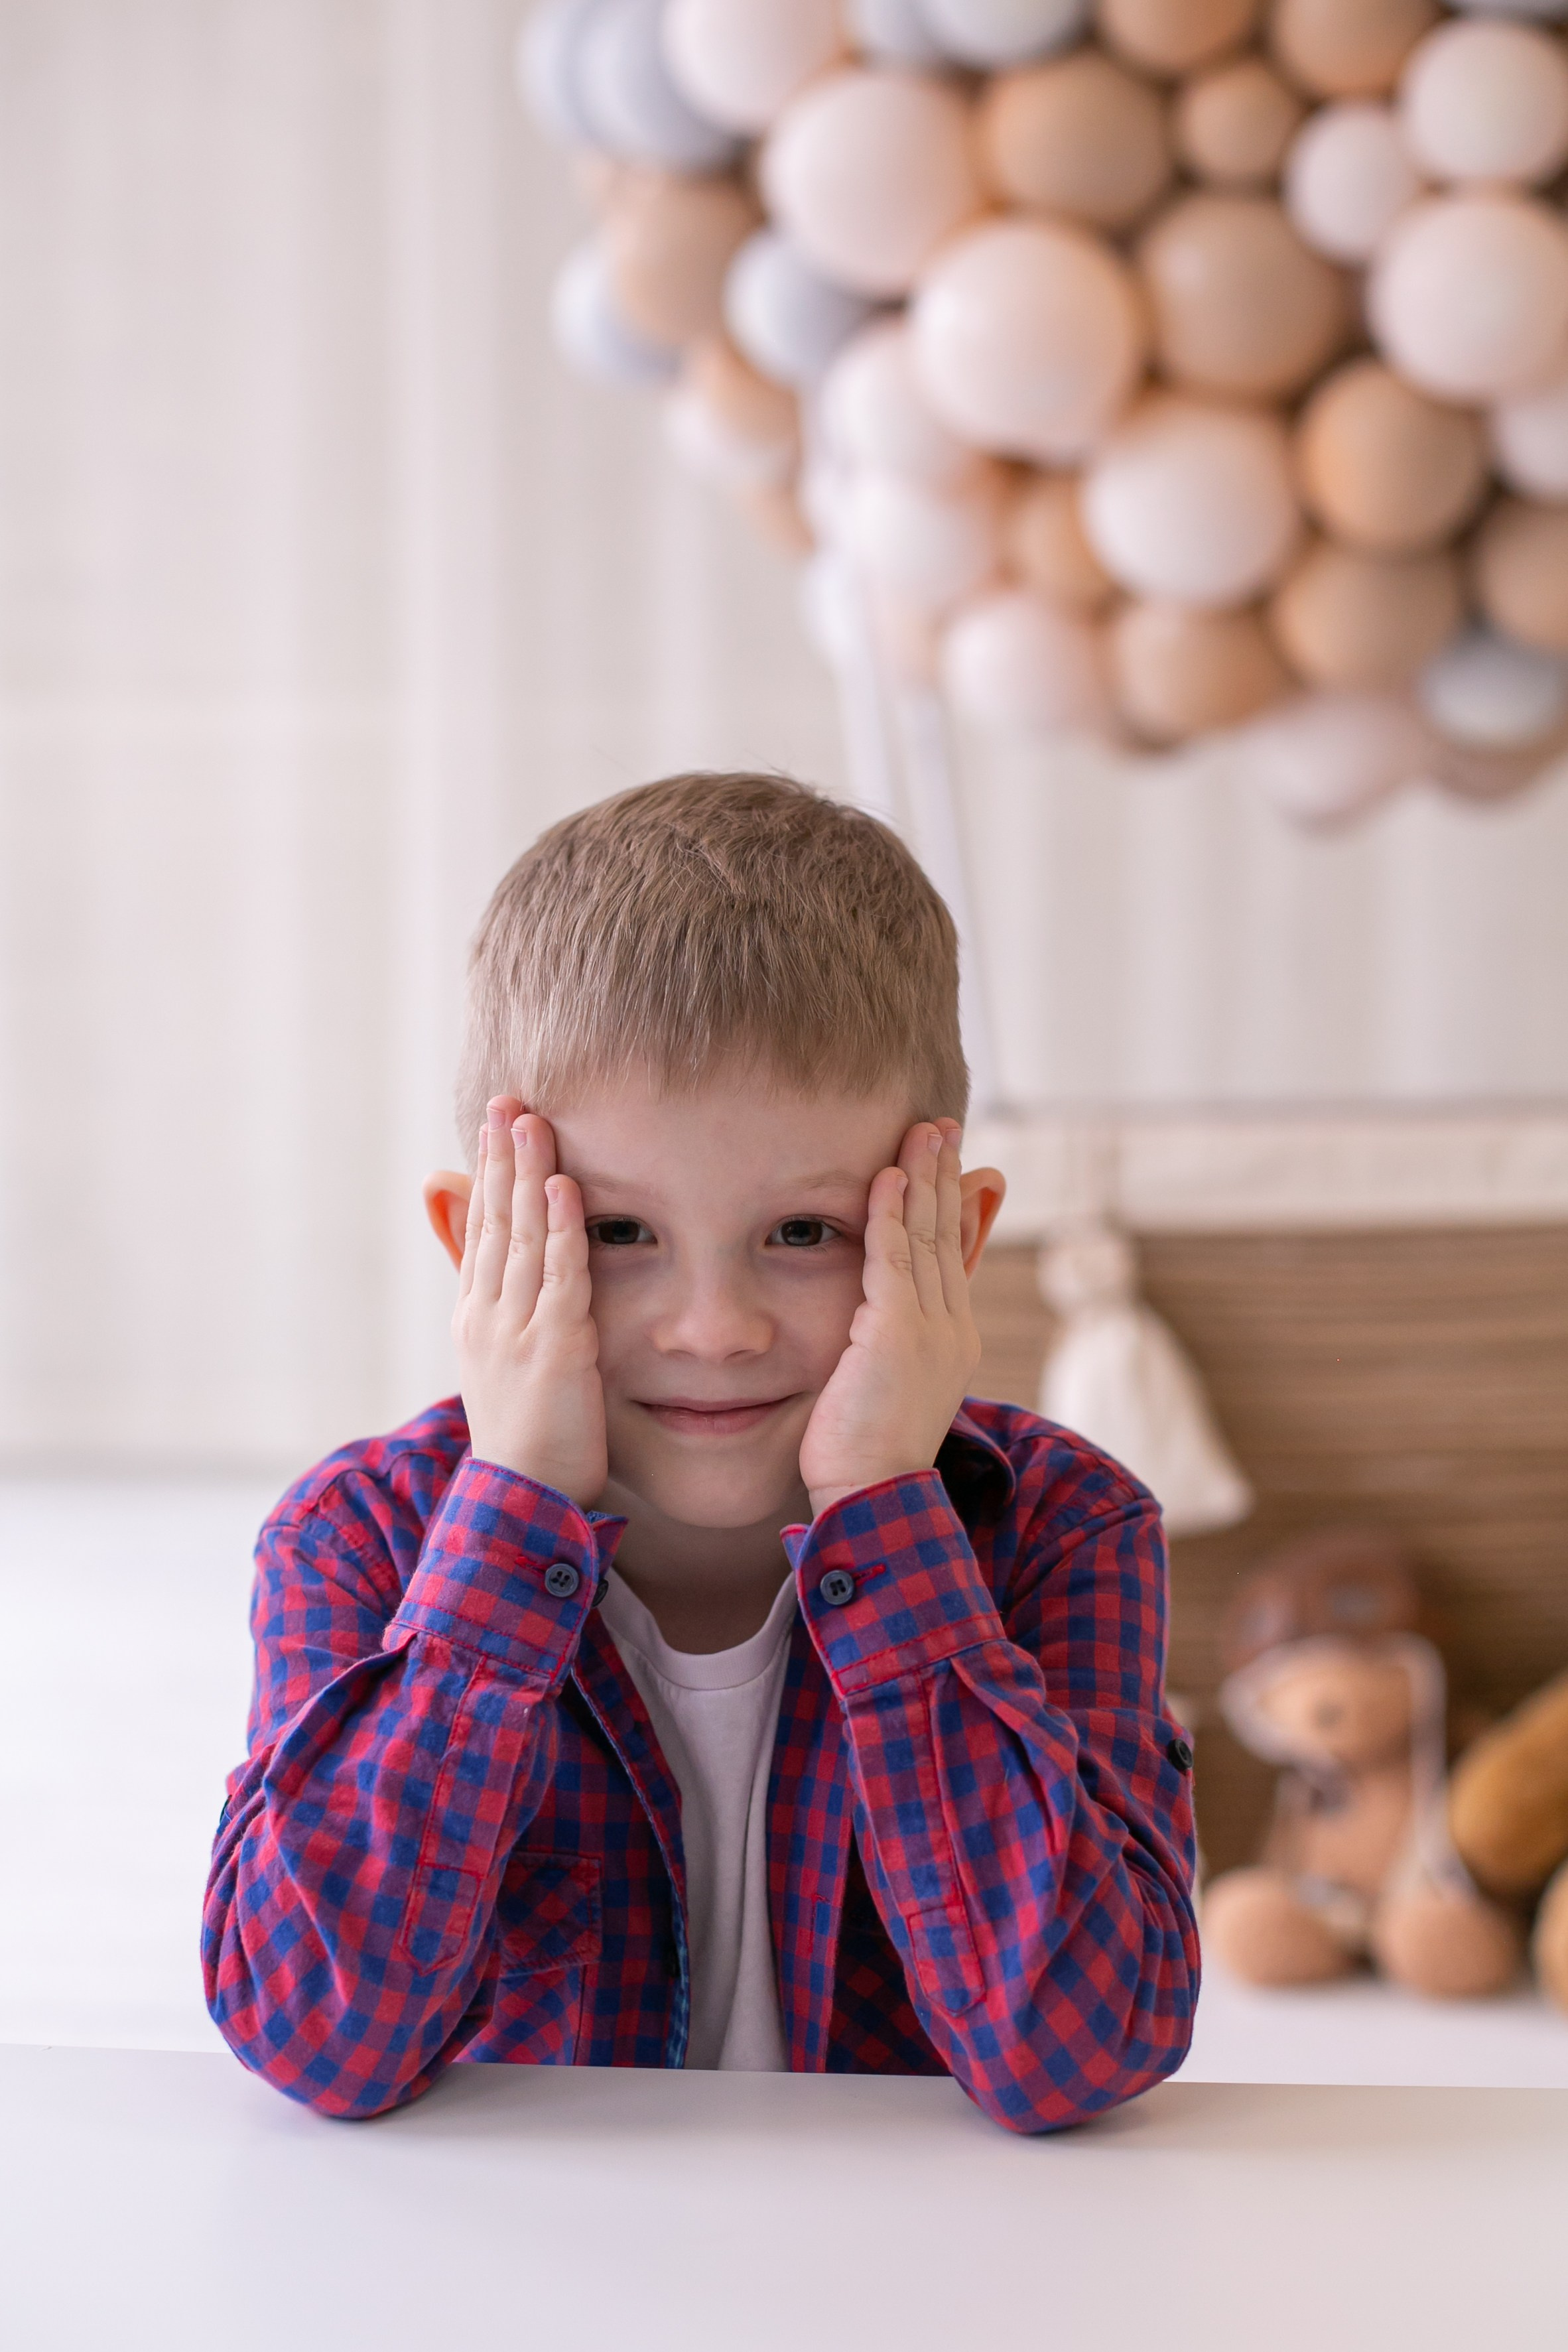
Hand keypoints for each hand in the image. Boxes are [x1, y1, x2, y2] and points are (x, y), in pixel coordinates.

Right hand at [452, 1097, 606, 1509]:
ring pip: (522, 1238)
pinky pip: (560, 1278)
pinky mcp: (554, 1350)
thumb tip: (499, 1290)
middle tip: (507, 1098)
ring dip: (527, 1175)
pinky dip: (562, 1230)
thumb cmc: (524, 1434)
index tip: (496, 1120)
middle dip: (501, 1156)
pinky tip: (565, 1188)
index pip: (483, 1230)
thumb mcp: (500, 1361)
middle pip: (495, 1221)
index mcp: (476, 1317)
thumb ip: (501, 1310)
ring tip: (531, 1120)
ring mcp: (516, 1331)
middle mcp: (487, 1316)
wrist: (520, 1501)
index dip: (490, 1172)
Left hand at [798, 1119, 980, 1518]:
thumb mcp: (887, 1385)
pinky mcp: (897, 1333)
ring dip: (924, 1178)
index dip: (953, 1204)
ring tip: (922, 1132)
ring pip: (927, 1237)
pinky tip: (888, 1177)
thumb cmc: (866, 1451)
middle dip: (945, 1176)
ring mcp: (930, 1329)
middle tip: (942, 1127)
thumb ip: (889, 1339)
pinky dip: (891, 1215)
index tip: (953, 1163)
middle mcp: (952, 1328)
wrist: (874, 1496)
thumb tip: (877, 1313)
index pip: (953, 1256)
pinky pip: (893, 1260)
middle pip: (947, 1236)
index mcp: (952, 1340)